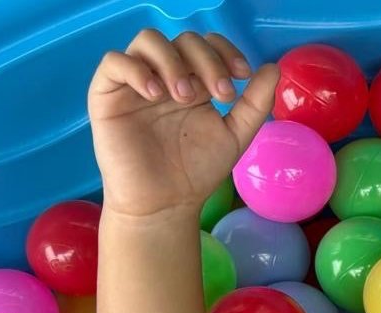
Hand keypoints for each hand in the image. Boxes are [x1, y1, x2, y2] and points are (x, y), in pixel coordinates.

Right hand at [88, 30, 277, 219]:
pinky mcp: (107, 94)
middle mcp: (165, 76)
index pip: (207, 46)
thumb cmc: (198, 171)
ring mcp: (135, 82)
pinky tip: (156, 94)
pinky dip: (136, 69)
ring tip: (184, 96)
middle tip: (220, 95)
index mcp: (195, 82)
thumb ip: (255, 103)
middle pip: (183, 40)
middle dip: (207, 61)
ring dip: (173, 62)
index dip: (225, 51)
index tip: (243, 75)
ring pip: (148, 41)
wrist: (165, 203)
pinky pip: (114, 62)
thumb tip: (272, 68)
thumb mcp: (236, 135)